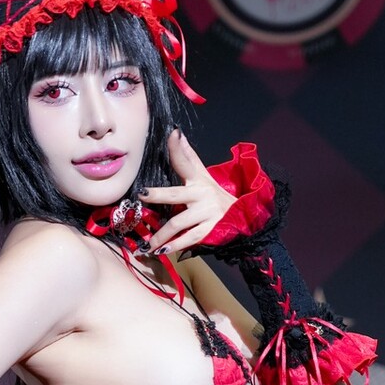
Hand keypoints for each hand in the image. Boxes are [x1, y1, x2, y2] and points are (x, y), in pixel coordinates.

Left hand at [138, 131, 236, 256]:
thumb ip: (188, 158)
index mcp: (198, 180)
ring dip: (161, 235)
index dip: (178, 148)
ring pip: (178, 222)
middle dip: (158, 195)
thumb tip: (177, 134)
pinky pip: (190, 238)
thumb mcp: (203, 176)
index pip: (186, 162)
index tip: (172, 134)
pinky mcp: (211, 229)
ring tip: (148, 244)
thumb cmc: (214, 196)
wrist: (242, 216)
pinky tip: (164, 251)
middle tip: (142, 195)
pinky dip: (176, 245)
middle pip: (175, 194)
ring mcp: (207, 212)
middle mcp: (202, 194)